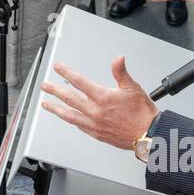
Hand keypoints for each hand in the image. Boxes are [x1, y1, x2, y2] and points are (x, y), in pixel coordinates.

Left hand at [40, 58, 157, 151]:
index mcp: (103, 97)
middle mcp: (95, 111)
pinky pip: (78, 125)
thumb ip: (121, 72)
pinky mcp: (96, 133)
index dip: (66, 72)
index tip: (58, 67)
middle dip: (54, 90)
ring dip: (56, 108)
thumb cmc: (142, 113)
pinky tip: (67, 117)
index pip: (79, 81)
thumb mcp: (133, 87)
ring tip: (46, 104)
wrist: (148, 135)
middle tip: (45, 86)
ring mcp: (94, 123)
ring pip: (69, 115)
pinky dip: (70, 120)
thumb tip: (118, 59)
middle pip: (69, 98)